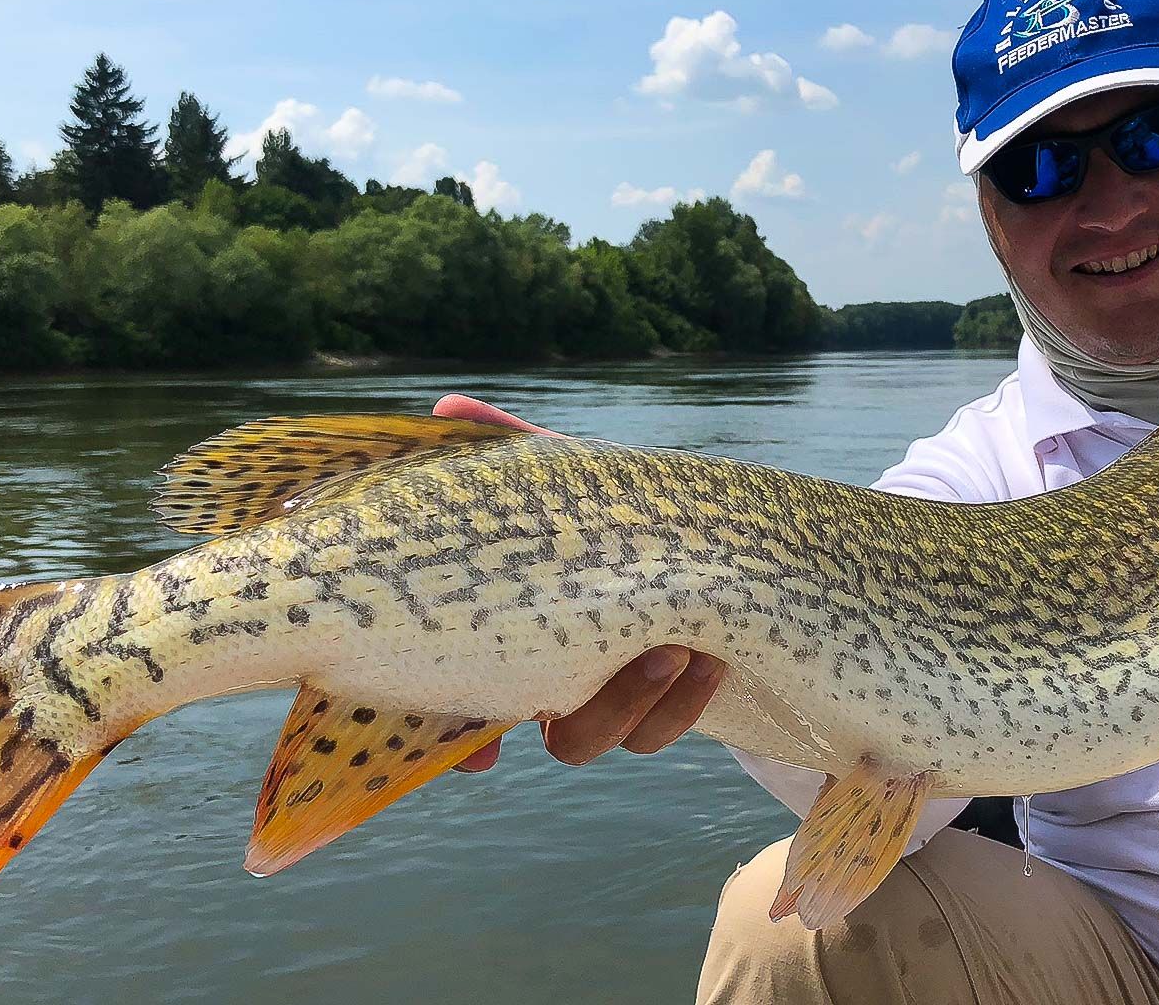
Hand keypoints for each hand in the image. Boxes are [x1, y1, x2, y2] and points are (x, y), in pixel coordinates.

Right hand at [429, 394, 729, 769]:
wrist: (703, 540)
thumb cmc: (610, 510)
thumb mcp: (564, 481)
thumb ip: (509, 450)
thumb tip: (447, 406)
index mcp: (517, 635)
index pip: (470, 706)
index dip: (466, 739)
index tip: (484, 752)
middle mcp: (555, 681)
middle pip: (559, 737)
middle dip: (594, 711)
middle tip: (644, 654)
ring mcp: (609, 700)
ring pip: (607, 739)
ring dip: (642, 703)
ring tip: (680, 648)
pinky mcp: (661, 706)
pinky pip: (660, 732)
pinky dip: (684, 702)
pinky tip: (712, 656)